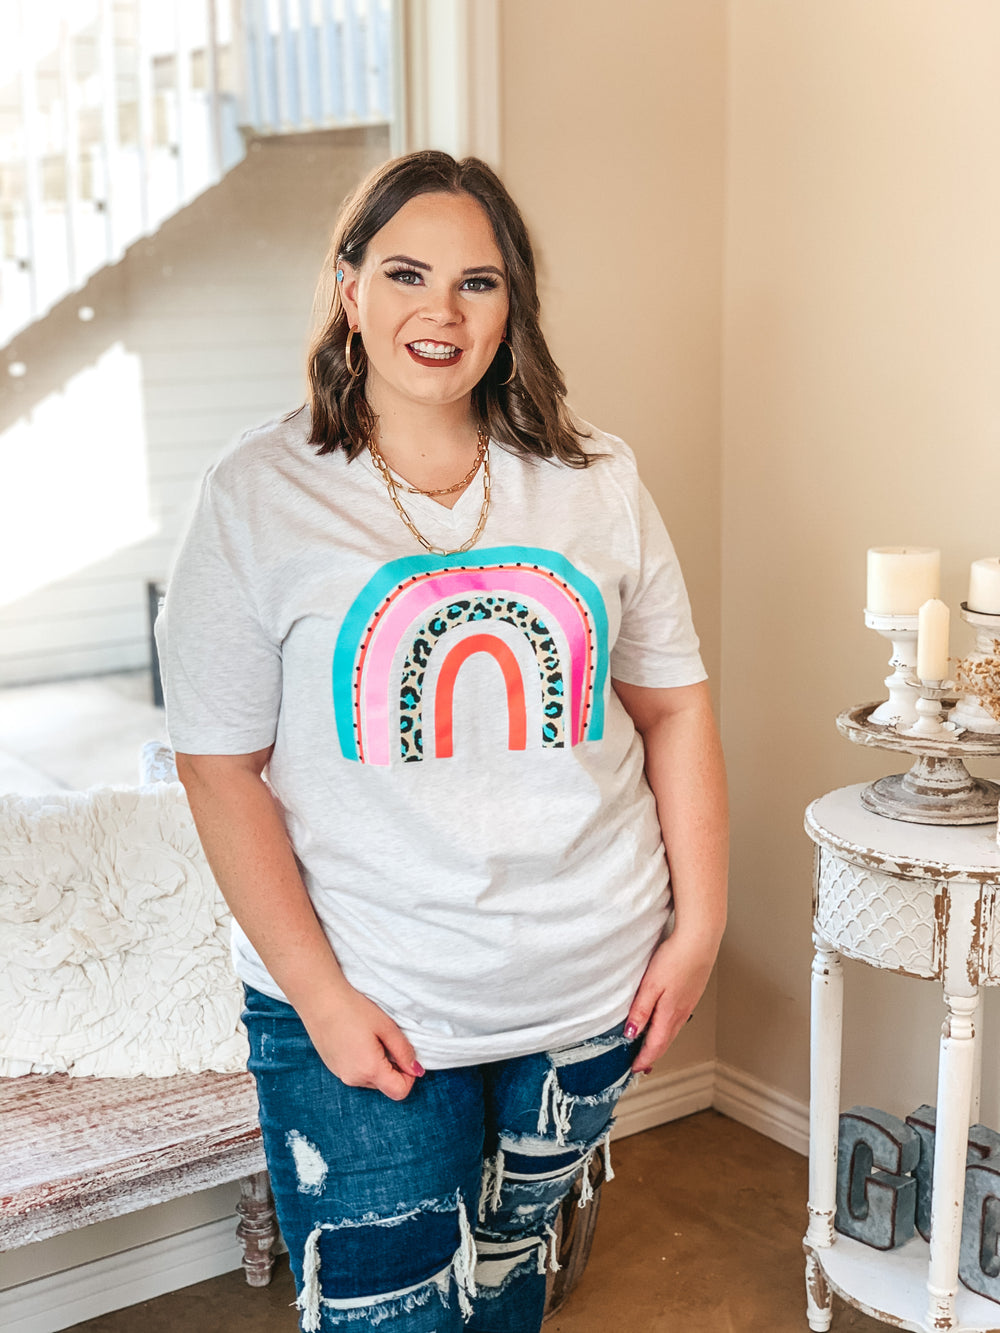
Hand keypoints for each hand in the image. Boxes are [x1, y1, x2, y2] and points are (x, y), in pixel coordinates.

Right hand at [301, 984, 424, 1101]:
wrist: (319, 998)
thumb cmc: (354, 1009)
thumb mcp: (386, 1027)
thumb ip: (404, 1051)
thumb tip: (417, 1071)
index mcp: (370, 1070)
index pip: (399, 1091)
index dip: (409, 1076)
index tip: (404, 1053)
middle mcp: (354, 1079)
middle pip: (385, 1085)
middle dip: (393, 1067)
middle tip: (386, 1039)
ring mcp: (340, 1075)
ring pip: (370, 1079)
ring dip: (377, 1064)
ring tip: (369, 1037)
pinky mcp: (332, 1067)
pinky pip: (356, 1072)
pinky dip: (362, 1061)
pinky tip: (356, 1038)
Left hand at [624, 932, 719, 1072]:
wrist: (700, 940)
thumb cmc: (676, 959)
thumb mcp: (650, 985)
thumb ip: (640, 1010)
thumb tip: (631, 1034)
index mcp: (670, 1014)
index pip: (656, 1046)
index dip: (644, 1059)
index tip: (635, 1069)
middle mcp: (682, 1013)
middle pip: (665, 1041)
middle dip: (652, 1055)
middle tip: (641, 1065)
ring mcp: (688, 1003)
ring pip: (672, 1030)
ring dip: (661, 1042)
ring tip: (650, 1047)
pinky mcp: (691, 993)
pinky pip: (678, 1018)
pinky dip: (668, 1027)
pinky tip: (664, 1021)